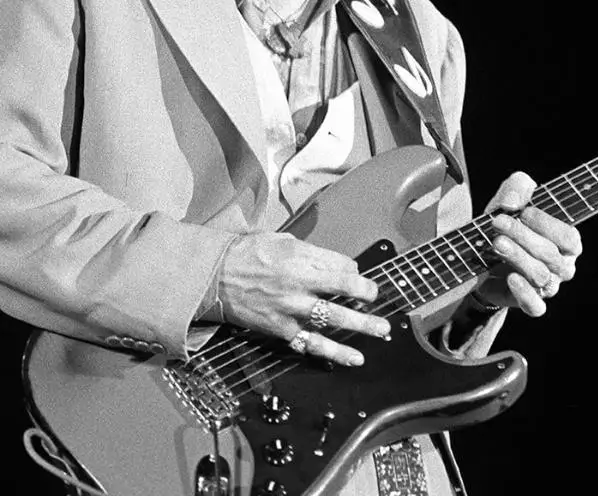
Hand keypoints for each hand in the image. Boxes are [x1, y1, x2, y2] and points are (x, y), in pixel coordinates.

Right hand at [217, 233, 390, 366]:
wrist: (215, 277)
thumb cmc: (248, 254)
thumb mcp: (282, 240)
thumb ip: (312, 253)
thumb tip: (339, 265)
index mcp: (301, 258)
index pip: (342, 266)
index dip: (355, 273)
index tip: (360, 279)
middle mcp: (299, 284)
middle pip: (343, 290)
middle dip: (367, 296)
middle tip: (381, 302)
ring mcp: (292, 309)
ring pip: (333, 320)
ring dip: (361, 326)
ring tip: (382, 331)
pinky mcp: (283, 330)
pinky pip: (312, 344)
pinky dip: (334, 353)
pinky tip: (353, 358)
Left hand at [475, 172, 582, 316]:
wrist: (481, 253)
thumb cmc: (508, 221)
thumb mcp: (511, 196)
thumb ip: (518, 187)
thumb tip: (513, 203)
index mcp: (568, 242)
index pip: (569, 237)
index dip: (547, 225)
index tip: (522, 212)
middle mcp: (563, 266)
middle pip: (550, 255)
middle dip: (522, 236)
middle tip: (498, 222)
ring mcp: (548, 287)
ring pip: (540, 276)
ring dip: (517, 257)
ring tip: (496, 243)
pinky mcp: (530, 303)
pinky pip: (535, 306)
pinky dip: (524, 293)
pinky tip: (510, 277)